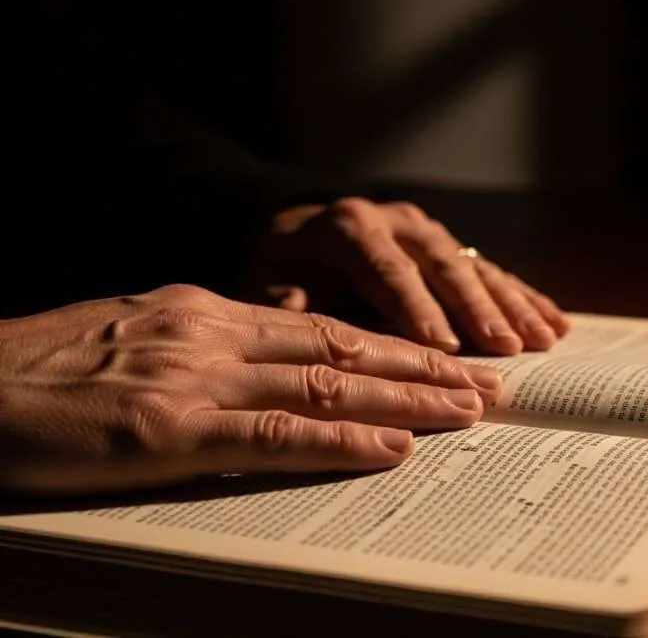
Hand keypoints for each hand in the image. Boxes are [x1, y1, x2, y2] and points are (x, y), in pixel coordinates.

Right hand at [0, 284, 501, 495]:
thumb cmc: (37, 373)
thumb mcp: (132, 343)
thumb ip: (202, 353)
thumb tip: (260, 375)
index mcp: (204, 312)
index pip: (322, 327)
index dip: (392, 346)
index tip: (446, 359)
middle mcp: (211, 333)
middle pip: (344, 348)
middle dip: (424, 366)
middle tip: (489, 381)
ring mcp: (193, 378)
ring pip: (327, 385)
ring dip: (408, 399)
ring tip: (470, 409)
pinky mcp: (167, 429)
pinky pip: (274, 435)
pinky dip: (342, 442)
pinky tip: (393, 449)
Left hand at [241, 198, 568, 355]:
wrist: (294, 235)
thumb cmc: (281, 274)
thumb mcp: (268, 288)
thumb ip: (288, 311)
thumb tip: (310, 335)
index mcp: (348, 228)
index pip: (389, 270)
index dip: (419, 310)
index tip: (447, 349)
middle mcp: (395, 220)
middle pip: (442, 266)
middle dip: (478, 309)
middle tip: (507, 348)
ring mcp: (429, 229)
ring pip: (474, 266)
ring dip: (511, 305)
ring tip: (542, 340)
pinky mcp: (450, 245)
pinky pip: (491, 270)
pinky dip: (523, 298)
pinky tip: (555, 323)